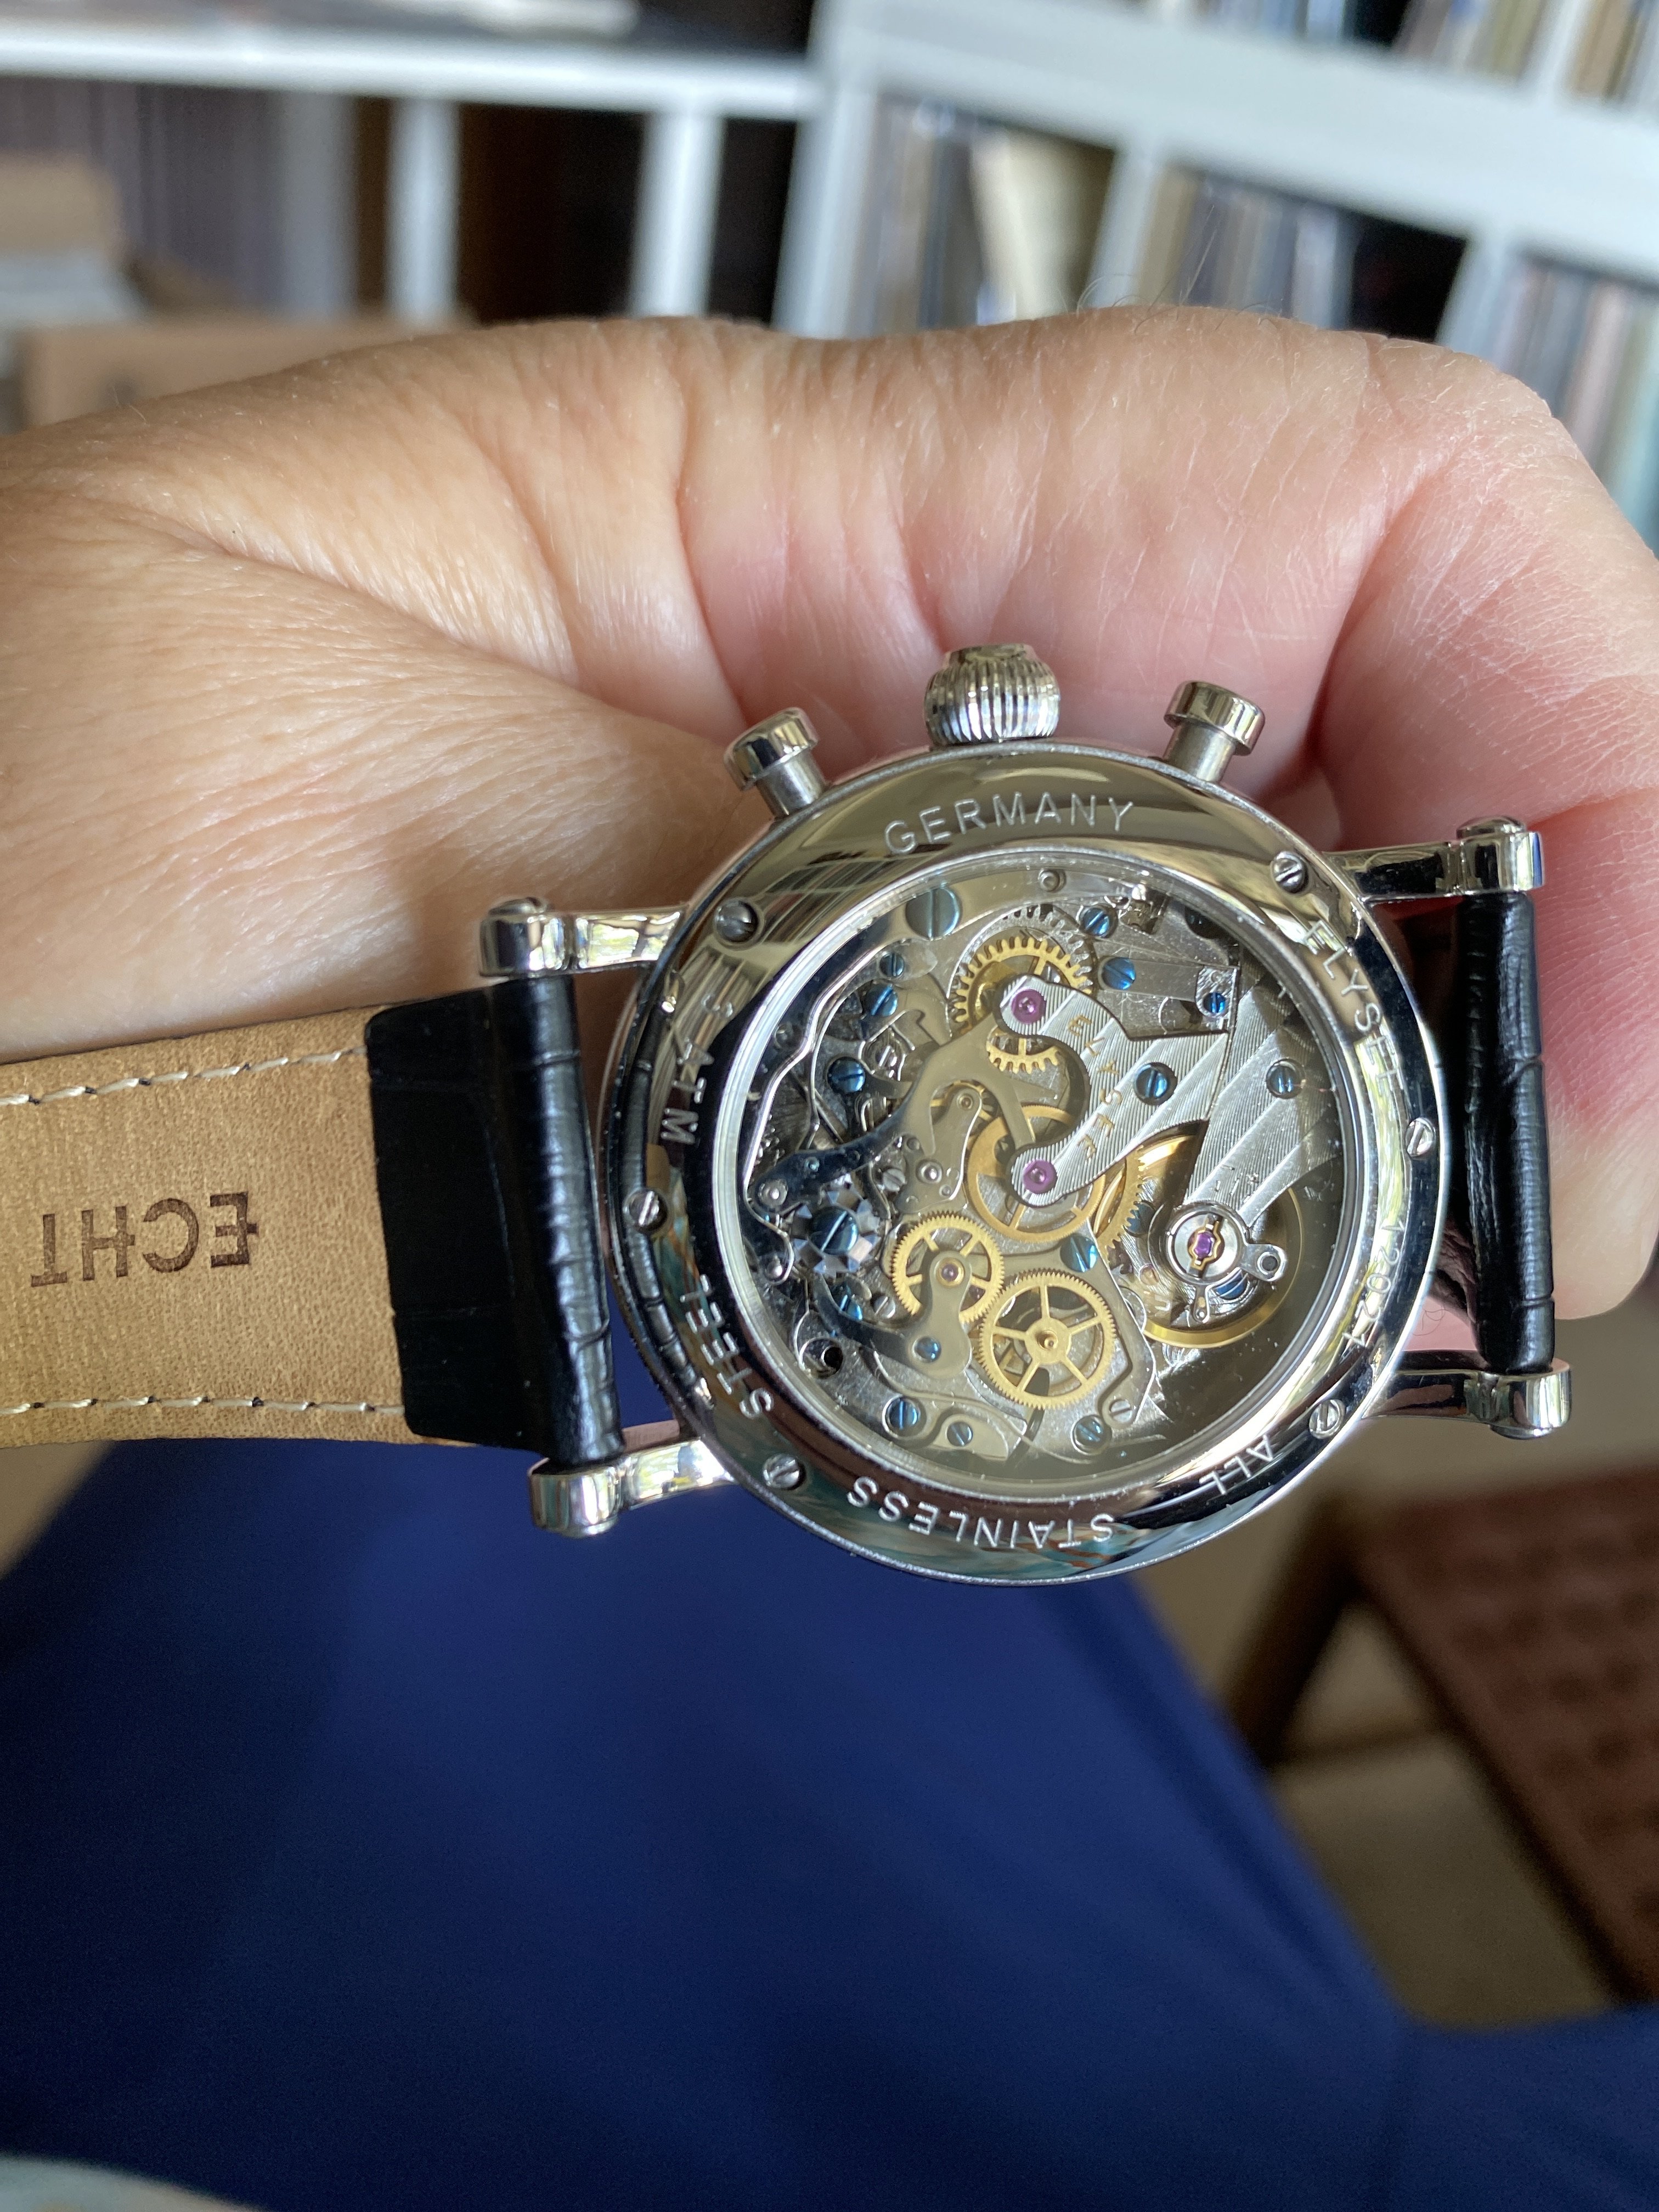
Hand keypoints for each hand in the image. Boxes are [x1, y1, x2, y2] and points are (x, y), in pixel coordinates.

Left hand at [0, 310, 1650, 1315]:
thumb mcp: (311, 803)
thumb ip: (720, 907)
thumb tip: (1057, 1045)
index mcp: (777, 502)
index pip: (1353, 503)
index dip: (1583, 749)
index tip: (1579, 1099)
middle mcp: (851, 685)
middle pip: (1346, 752)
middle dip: (1481, 1001)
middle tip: (1480, 1285)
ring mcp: (832, 882)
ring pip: (1222, 960)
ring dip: (1329, 1145)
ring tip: (1340, 1342)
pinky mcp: (774, 1065)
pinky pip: (1047, 1120)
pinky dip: (1138, 1235)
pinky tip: (1133, 1342)